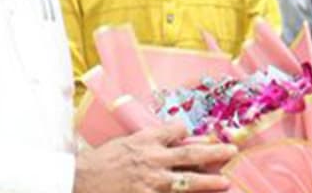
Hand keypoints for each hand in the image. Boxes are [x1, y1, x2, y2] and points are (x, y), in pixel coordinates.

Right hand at [74, 123, 235, 192]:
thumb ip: (145, 141)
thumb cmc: (98, 162)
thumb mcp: (122, 142)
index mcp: (145, 140)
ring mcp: (152, 182)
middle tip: (231, 151)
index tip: (196, 135)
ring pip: (188, 181)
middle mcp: (153, 159)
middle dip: (213, 153)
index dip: (187, 133)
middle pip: (190, 154)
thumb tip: (169, 137)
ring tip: (226, 182)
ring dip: (209, 181)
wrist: (79, 179)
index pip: (175, 130)